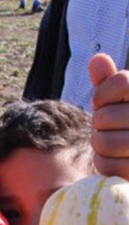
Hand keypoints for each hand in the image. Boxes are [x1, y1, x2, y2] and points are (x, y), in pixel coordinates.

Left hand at [89, 53, 128, 179]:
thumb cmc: (127, 129)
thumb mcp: (119, 103)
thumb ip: (109, 83)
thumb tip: (97, 58)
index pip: (122, 82)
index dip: (102, 94)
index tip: (103, 103)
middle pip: (104, 116)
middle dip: (99, 123)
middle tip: (110, 128)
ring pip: (103, 142)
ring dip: (100, 145)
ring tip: (114, 145)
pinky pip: (106, 165)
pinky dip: (105, 164)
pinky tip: (117, 161)